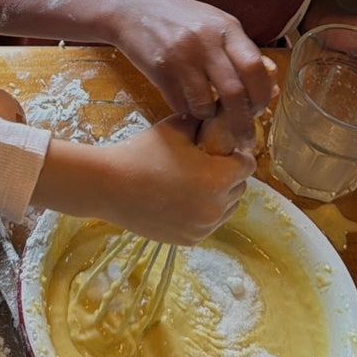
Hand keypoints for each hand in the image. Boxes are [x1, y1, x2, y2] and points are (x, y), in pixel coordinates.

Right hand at [34, 114, 254, 244]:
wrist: (109, 186)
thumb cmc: (143, 152)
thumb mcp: (177, 128)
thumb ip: (205, 123)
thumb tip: (224, 115)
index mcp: (217, 179)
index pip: (247, 165)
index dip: (236, 155)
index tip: (222, 150)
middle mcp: (215, 208)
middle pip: (239, 188)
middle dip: (228, 175)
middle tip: (206, 165)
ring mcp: (202, 228)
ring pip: (226, 208)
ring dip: (218, 196)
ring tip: (194, 183)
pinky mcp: (189, 240)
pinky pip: (208, 224)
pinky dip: (202, 213)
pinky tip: (183, 199)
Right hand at [106, 0, 274, 147]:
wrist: (130, 9)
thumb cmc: (177, 17)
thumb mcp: (213, 23)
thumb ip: (238, 49)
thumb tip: (271, 85)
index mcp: (226, 27)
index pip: (255, 67)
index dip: (262, 94)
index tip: (259, 110)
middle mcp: (205, 41)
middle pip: (234, 93)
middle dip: (242, 123)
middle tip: (245, 140)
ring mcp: (181, 56)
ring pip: (205, 104)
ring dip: (208, 116)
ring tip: (205, 111)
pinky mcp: (160, 71)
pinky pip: (180, 104)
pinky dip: (186, 109)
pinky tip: (184, 100)